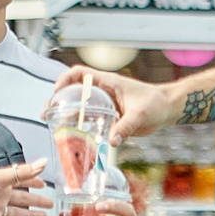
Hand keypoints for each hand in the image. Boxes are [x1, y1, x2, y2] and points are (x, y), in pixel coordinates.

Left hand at [0, 161, 50, 215]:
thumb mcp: (1, 177)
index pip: (21, 181)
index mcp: (1, 182)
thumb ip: (24, 172)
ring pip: (17, 213)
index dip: (33, 182)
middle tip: (49, 204)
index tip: (43, 184)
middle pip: (22, 199)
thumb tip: (43, 163)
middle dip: (36, 201)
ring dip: (30, 215)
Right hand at [51, 65, 175, 144]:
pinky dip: (80, 128)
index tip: (56, 91)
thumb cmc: (156, 103)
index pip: (80, 73)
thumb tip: (112, 142)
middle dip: (58, 100)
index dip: (65, 79)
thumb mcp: (141, 114)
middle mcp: (103, 92)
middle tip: (46, 113)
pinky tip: (73, 138)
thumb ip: (126, 126)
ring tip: (53, 126)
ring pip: (79, 107)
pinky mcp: (109, 117)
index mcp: (108, 83)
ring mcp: (105, 104)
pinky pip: (90, 121)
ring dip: (66, 115)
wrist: (167, 109)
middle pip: (74, 91)